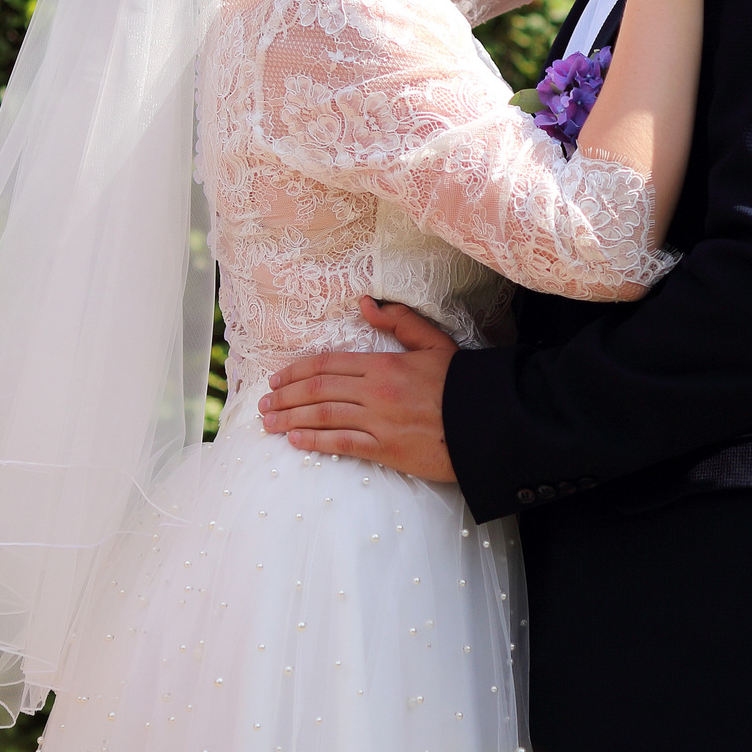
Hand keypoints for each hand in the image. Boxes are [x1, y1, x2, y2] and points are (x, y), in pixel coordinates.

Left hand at [259, 297, 457, 482]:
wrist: (487, 421)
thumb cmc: (461, 382)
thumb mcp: (433, 342)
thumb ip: (399, 321)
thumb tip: (365, 303)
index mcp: (384, 363)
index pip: (328, 364)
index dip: (297, 371)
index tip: (276, 380)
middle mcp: (376, 391)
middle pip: (318, 390)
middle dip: (286, 396)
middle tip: (264, 404)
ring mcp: (379, 421)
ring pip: (323, 416)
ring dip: (290, 418)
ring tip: (269, 423)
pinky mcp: (386, 449)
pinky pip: (342, 444)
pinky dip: (316, 441)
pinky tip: (295, 440)